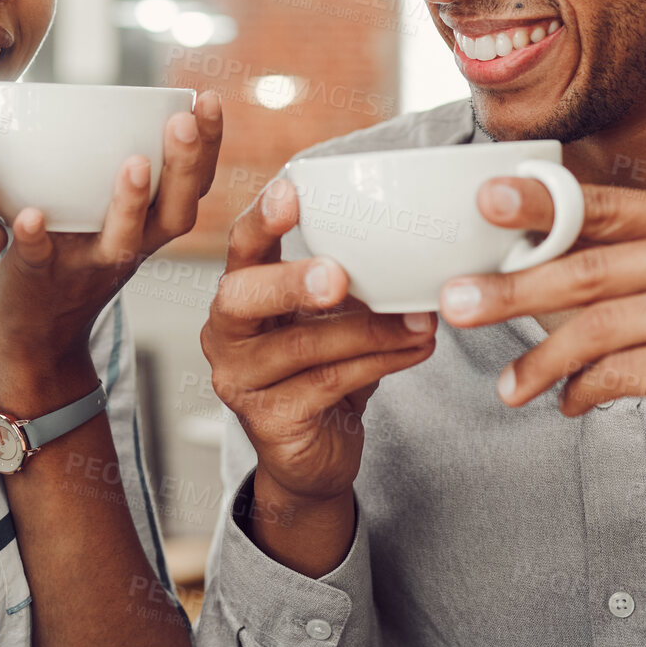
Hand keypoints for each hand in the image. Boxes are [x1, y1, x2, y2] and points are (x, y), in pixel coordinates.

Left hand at [0, 93, 223, 400]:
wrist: (36, 339)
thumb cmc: (74, 262)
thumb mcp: (115, 224)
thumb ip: (122, 174)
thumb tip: (114, 97)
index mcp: (152, 228)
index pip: (195, 185)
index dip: (210, 145)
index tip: (209, 99)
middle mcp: (131, 247)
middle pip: (173, 212)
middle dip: (184, 166)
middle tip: (182, 122)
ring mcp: (87, 265)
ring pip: (120, 239)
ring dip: (130, 202)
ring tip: (135, 164)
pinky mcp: (40, 277)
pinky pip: (41, 258)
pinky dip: (37, 236)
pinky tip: (31, 214)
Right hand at [201, 177, 438, 510]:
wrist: (315, 456)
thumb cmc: (322, 372)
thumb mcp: (329, 319)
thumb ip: (348, 284)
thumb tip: (412, 244)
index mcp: (239, 293)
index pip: (241, 247)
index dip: (261, 219)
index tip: (289, 190)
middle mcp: (225, 334)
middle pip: (243, 297)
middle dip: (291, 281)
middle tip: (338, 276)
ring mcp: (239, 380)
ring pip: (301, 345)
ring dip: (369, 329)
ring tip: (420, 320)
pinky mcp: (267, 421)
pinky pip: (328, 383)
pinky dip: (379, 362)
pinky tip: (415, 349)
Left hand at [439, 179, 645, 525]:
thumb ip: (608, 262)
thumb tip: (507, 254)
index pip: (603, 206)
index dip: (539, 204)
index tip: (483, 203)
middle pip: (590, 269)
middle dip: (512, 289)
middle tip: (456, 304)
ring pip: (600, 329)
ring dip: (540, 360)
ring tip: (508, 387)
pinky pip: (624, 375)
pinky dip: (582, 391)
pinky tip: (566, 403)